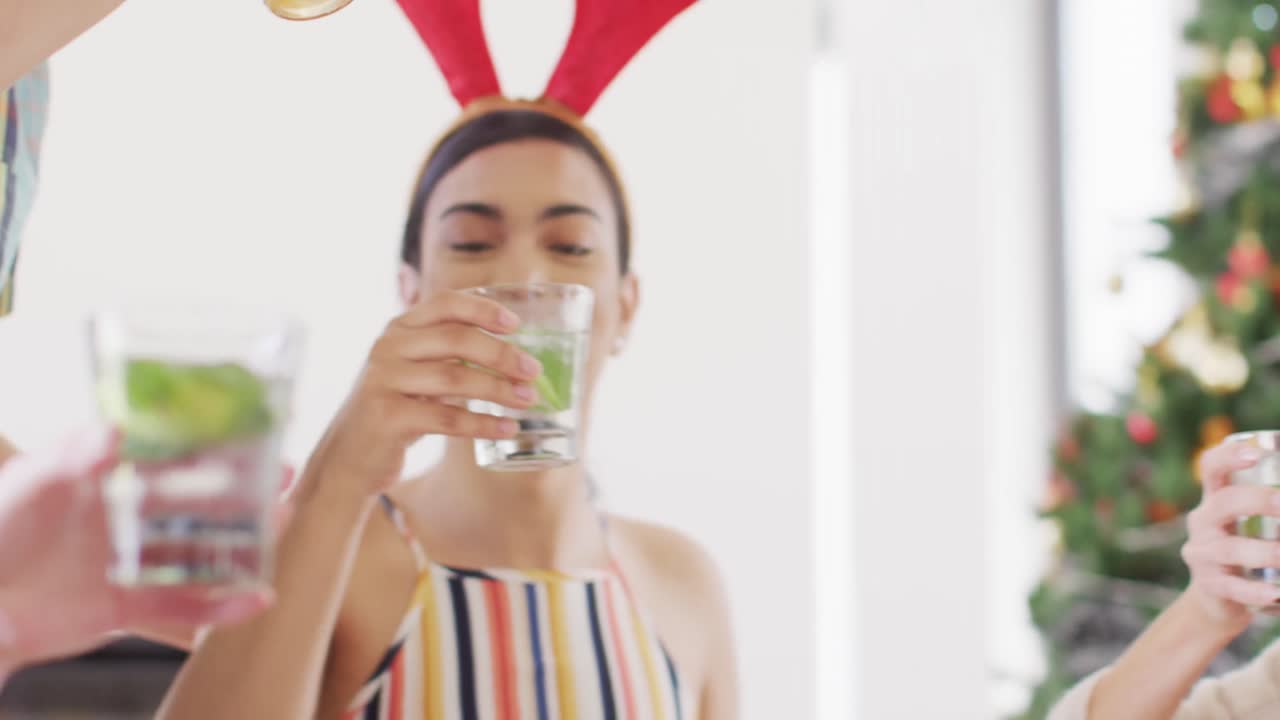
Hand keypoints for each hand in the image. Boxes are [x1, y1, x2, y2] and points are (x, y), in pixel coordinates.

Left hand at [0, 429, 293, 676]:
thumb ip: (71, 456)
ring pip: (201, 552)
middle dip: (244, 489)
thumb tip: (115, 427)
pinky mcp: (130, 609)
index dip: (212, 440)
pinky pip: (185, 609)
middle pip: (197, 501)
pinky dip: (224, 606)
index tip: (252, 425)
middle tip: (283, 475)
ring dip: (245, 540)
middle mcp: (126, 520)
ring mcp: (132, 565)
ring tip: (282, 524)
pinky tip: (256, 598)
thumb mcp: (29, 486)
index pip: (170, 453)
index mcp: (107, 481)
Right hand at [304, 290, 541, 494]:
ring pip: (453, 378)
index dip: (483, 309)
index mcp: (399, 328)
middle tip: (533, 371)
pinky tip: (507, 428)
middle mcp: (388, 347)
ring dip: (498, 389)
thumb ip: (450, 357)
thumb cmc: (396, 409)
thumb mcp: (417, 372)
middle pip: (455, 339)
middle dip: (501, 354)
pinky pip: (446, 417)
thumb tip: (517, 357)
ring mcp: (384, 380)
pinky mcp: (386, 416)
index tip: (516, 324)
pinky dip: (482, 423)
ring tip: (528, 400)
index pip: (445, 303)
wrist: (350, 456)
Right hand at [1181, 439, 1279, 635]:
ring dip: (1267, 552)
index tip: (1257, 453)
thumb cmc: (1248, 549)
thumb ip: (1273, 508)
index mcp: (1214, 499)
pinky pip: (1232, 587)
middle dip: (1258, 500)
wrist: (1220, 599)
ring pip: (1230, 549)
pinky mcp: (1209, 585)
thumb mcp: (1253, 523)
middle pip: (1223, 503)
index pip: (1211, 468)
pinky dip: (1257, 591)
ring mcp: (1202, 554)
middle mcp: (1202, 522)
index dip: (1229, 456)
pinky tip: (1277, 593)